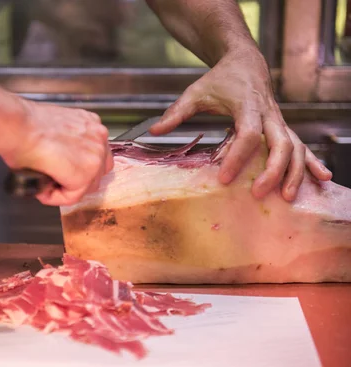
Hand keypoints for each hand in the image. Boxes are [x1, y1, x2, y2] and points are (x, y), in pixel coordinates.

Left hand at [2, 100, 112, 205]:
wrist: (17, 123)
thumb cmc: (23, 149)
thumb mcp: (35, 182)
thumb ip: (51, 190)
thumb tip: (52, 187)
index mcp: (85, 173)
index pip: (77, 195)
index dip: (59, 197)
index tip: (48, 192)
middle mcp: (96, 154)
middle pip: (92, 180)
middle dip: (74, 182)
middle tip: (56, 180)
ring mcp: (95, 135)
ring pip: (101, 160)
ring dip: (85, 165)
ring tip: (66, 163)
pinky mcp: (90, 120)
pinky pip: (95, 140)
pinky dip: (85, 144)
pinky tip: (68, 145)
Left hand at [148, 47, 331, 201]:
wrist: (245, 61)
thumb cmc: (219, 79)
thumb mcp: (195, 93)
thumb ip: (176, 113)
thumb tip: (153, 130)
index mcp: (247, 106)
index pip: (247, 135)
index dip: (237, 157)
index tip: (224, 178)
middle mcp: (269, 114)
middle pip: (280, 144)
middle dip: (273, 171)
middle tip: (259, 194)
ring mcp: (279, 121)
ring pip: (295, 147)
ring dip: (295, 172)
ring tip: (288, 196)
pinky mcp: (283, 127)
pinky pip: (301, 145)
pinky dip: (311, 162)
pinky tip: (321, 177)